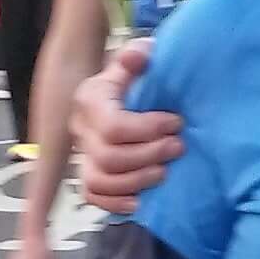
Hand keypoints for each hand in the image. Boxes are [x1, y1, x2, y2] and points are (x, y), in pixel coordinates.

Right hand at [72, 43, 178, 214]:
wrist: (115, 91)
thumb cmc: (133, 76)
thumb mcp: (135, 59)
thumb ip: (137, 56)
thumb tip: (139, 55)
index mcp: (91, 100)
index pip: (114, 126)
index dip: (148, 129)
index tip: (176, 123)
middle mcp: (81, 130)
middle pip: (109, 158)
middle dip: (149, 156)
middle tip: (178, 148)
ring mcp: (82, 154)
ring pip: (99, 181)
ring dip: (137, 181)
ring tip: (165, 172)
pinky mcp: (88, 174)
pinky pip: (92, 197)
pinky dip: (115, 203)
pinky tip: (140, 201)